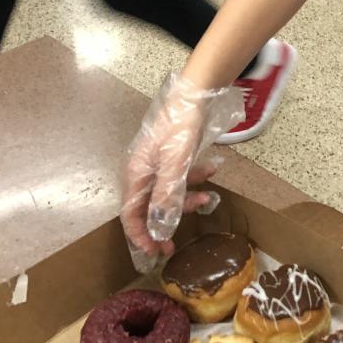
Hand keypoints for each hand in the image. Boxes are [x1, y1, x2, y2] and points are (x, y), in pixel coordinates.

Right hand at [120, 72, 243, 270]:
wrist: (195, 92)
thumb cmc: (181, 125)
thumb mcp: (176, 162)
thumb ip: (167, 194)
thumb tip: (160, 227)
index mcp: (136, 174)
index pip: (130, 214)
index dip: (141, 235)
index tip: (157, 250)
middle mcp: (143, 172)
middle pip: (149, 207)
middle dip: (167, 221)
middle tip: (180, 238)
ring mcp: (158, 164)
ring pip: (169, 193)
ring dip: (188, 197)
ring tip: (210, 195)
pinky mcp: (173, 156)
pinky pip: (180, 176)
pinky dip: (195, 178)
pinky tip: (212, 169)